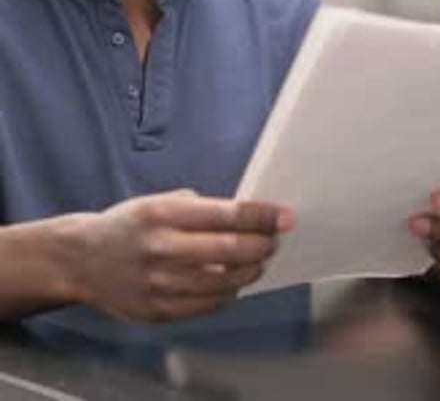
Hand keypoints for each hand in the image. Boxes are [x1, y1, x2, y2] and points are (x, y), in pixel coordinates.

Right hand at [70, 191, 293, 322]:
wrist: (82, 259)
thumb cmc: (129, 224)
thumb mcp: (157, 200)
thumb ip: (199, 208)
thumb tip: (244, 216)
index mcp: (163, 213)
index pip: (226, 215)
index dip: (262, 217)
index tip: (285, 217)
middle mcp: (161, 248)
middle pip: (230, 251)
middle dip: (262, 245)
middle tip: (275, 240)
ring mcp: (159, 284)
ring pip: (223, 284)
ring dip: (249, 272)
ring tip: (258, 261)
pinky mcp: (157, 311)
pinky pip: (206, 306)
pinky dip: (227, 295)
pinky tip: (233, 283)